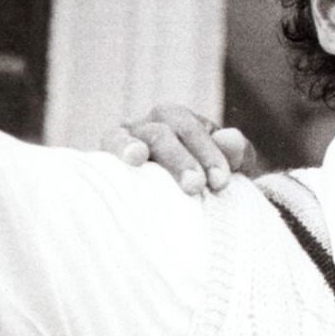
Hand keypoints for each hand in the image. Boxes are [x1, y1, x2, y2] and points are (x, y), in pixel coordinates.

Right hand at [103, 105, 256, 195]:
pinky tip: (117, 163)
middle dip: (180, 158)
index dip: (208, 153)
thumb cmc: (206, 186)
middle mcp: (149, 125)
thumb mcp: (227, 171)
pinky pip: (98, 156)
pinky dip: (108, 154)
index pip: (193, 129)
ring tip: (137, 157)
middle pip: (162, 132)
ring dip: (132, 147)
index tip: (220, 182)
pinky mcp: (102, 163)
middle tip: (195, 185)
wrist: (172, 214)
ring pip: (123, 137)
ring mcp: (122, 142)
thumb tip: (231, 137)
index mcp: (181, 121)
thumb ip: (236, 154)